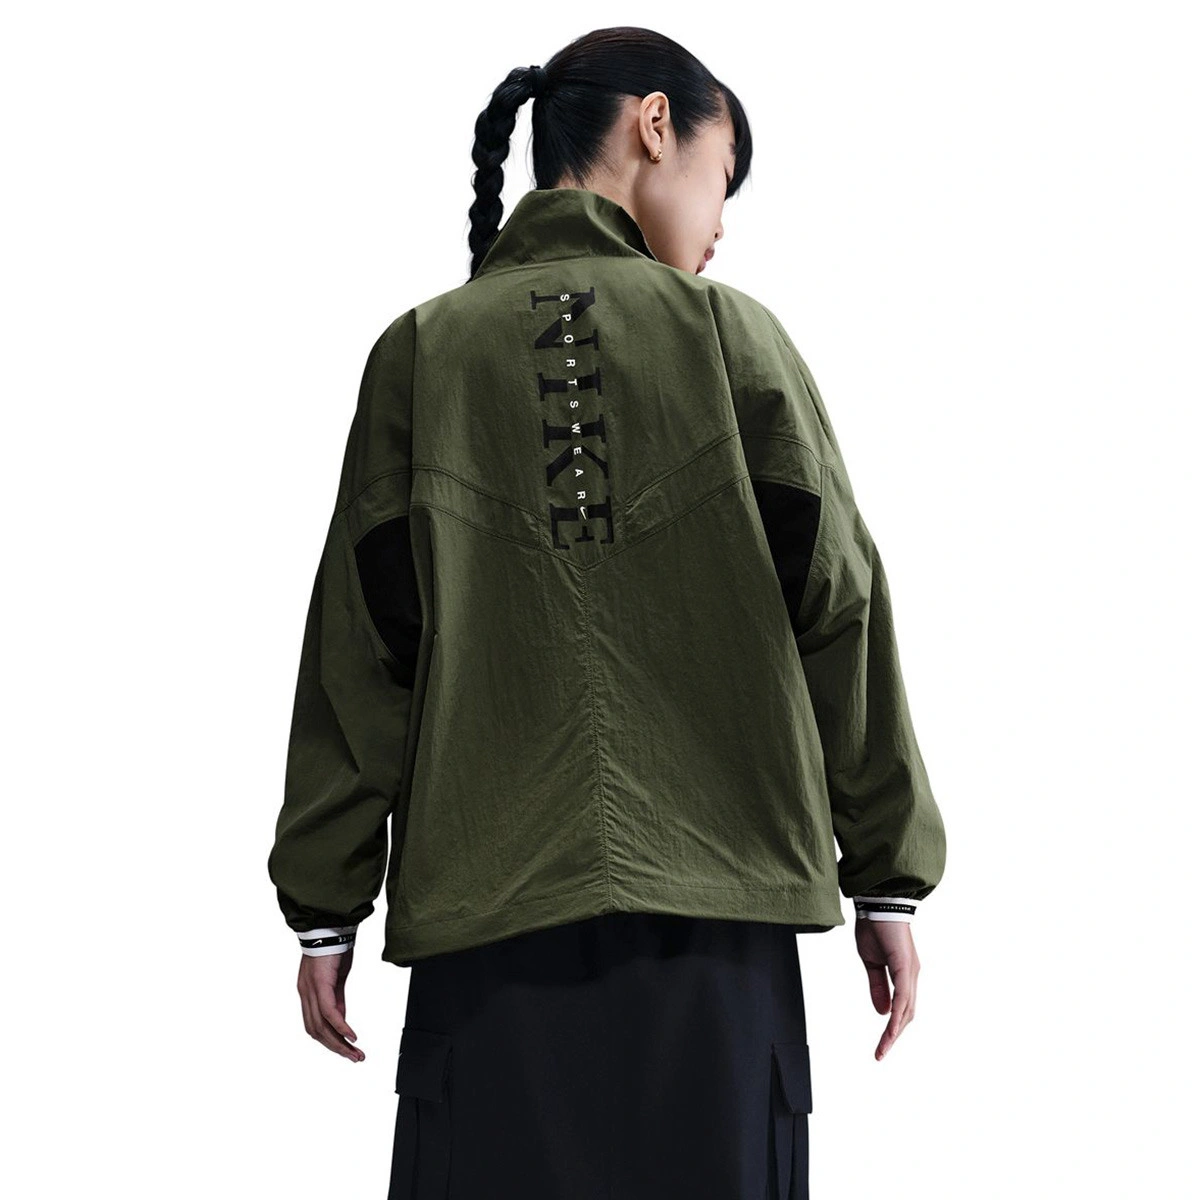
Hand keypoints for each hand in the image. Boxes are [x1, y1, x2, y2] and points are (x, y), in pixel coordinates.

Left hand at [296, 947, 364, 1061]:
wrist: (330, 926)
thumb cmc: (334, 948)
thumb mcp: (337, 978)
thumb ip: (337, 999)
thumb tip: (341, 1020)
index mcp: (308, 993)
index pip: (315, 1026)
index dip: (329, 1041)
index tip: (346, 1050)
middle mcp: (305, 994)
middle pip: (316, 1032)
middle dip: (336, 1048)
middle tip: (354, 1058)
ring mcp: (311, 991)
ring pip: (321, 1027)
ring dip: (339, 1043)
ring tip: (355, 1053)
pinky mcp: (321, 984)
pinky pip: (329, 1013)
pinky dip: (341, 1027)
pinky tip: (352, 1036)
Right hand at [854, 918, 919, 1060]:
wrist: (877, 903)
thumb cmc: (874, 928)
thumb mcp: (871, 962)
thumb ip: (878, 986)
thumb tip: (883, 1013)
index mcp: (904, 974)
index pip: (902, 1007)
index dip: (893, 1027)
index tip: (881, 1046)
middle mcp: (911, 975)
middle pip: (908, 1014)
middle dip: (894, 1036)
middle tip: (881, 1053)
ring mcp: (910, 971)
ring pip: (907, 1009)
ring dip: (895, 1031)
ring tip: (883, 1048)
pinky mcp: (905, 966)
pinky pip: (903, 996)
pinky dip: (898, 1014)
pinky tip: (891, 1028)